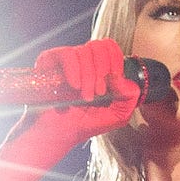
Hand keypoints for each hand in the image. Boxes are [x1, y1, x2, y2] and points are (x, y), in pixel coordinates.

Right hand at [12, 39, 142, 166]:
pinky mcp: (50, 61)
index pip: (110, 47)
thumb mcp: (116, 117)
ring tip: (84, 98)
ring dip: (88, 78)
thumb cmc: (83, 124)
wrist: (59, 134)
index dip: (115, 62)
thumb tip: (123, 80)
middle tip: (98, 94)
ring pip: (84, 52)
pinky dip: (74, 70)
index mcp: (99, 67)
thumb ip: (129, 99)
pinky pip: (67, 54)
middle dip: (102, 72)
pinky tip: (74, 87)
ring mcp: (66, 60)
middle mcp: (83, 60)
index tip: (112, 84)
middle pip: (99, 46)